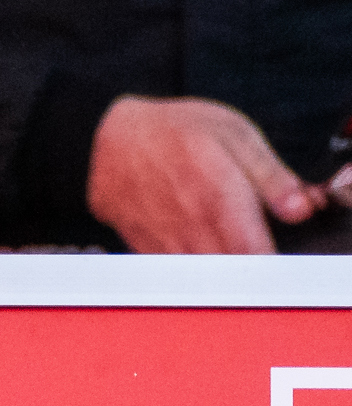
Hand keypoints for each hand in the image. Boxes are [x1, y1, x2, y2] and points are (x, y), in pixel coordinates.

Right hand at [88, 94, 306, 252]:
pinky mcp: (136, 243)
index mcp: (217, 193)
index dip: (269, 258)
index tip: (271, 248)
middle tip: (245, 243)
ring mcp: (158, 236)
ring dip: (213, 268)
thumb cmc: (174, 129)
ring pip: (197, 277)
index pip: (255, 253)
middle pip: (228, 271)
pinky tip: (186, 242)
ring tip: (214, 241)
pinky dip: (184, 266)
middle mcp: (185, 221)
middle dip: (243, 265)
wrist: (105, 131)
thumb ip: (272, 176)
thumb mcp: (234, 134)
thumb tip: (300, 209)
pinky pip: (168, 271)